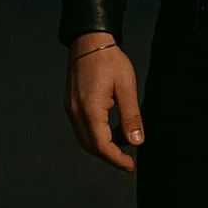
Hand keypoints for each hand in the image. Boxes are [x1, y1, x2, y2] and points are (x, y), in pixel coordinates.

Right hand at [64, 34, 143, 172]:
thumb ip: (131, 117)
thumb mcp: (126, 87)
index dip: (116, 159)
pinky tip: (112, 128)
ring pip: (85, 138)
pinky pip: (82, 127)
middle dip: (110, 155)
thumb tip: (136, 142)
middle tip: (128, 159)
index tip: (130, 165)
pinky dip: (96, 134)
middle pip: (91, 146)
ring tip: (124, 141)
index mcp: (90, 110)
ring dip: (103, 145)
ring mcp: (71, 109)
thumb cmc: (110, 60)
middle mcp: (76, 113)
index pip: (102, 146)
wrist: (89, 41)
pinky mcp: (71, 104)